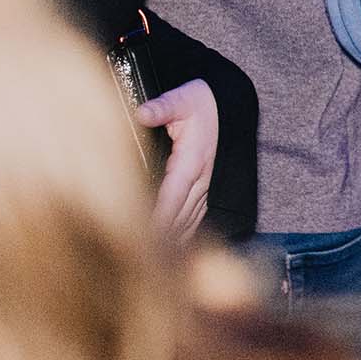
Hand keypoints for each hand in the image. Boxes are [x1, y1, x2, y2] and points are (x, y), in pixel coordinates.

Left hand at [139, 79, 217, 242]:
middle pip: (179, 216)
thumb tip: (142, 112)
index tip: (140, 237)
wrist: (224, 104)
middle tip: (135, 257)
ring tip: (151, 260)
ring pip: (188, 221)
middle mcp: (201, 178)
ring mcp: (205, 185)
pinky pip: (195, 217)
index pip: (172, 197)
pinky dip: (183, 233)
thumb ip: (162, 107)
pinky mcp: (205, 187)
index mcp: (192, 160)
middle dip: (160, 237)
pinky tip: (171, 246)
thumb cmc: (200, 102)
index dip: (158, 219)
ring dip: (172, 240)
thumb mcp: (181, 99)